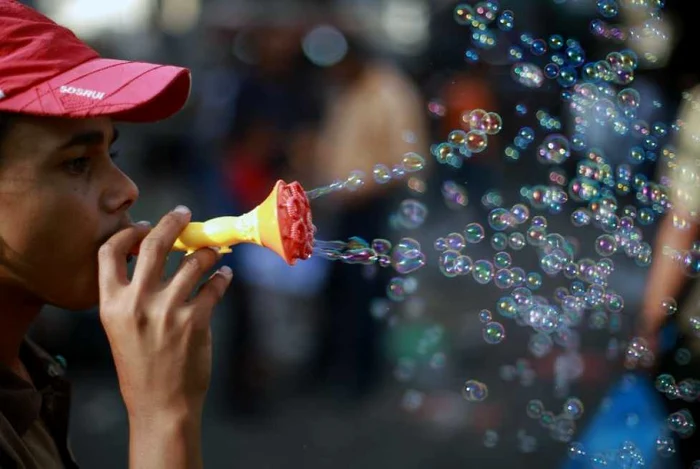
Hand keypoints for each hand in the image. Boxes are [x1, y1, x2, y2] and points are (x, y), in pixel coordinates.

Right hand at [97, 206, 232, 420]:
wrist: (159, 405)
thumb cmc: (140, 368)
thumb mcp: (121, 329)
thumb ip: (131, 295)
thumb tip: (153, 258)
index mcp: (111, 303)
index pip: (109, 251)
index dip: (129, 233)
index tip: (146, 225)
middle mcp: (137, 302)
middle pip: (155, 244)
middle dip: (173, 222)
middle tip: (185, 214)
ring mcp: (167, 310)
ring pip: (194, 261)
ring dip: (208, 252)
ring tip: (213, 253)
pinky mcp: (195, 320)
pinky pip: (214, 285)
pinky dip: (222, 277)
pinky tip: (224, 276)